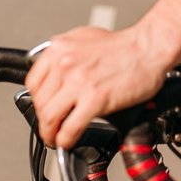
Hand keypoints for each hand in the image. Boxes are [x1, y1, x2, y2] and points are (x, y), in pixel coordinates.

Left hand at [24, 24, 174, 148]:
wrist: (148, 49)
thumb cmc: (123, 46)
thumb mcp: (83, 38)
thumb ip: (65, 53)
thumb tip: (54, 70)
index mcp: (59, 49)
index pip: (33, 83)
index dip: (37, 101)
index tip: (43, 109)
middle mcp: (65, 64)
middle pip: (40, 102)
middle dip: (43, 120)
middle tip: (50, 128)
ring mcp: (79, 82)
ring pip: (50, 117)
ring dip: (49, 133)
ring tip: (55, 139)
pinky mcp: (95, 99)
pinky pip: (70, 127)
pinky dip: (65, 140)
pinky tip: (68, 142)